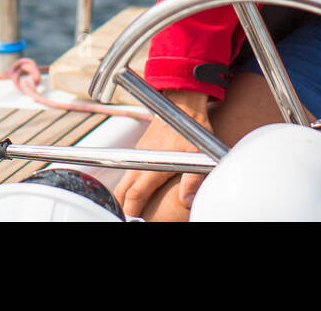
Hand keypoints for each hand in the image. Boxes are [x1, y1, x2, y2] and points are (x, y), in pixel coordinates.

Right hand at [114, 90, 212, 218]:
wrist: (184, 101)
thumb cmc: (193, 126)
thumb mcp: (200, 153)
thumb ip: (193, 179)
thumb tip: (186, 201)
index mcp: (154, 164)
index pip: (136, 193)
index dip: (131, 209)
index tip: (130, 218)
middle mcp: (143, 158)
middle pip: (124, 188)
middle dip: (120, 204)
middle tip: (120, 216)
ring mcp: (141, 151)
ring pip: (125, 178)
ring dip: (122, 193)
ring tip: (122, 207)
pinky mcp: (143, 147)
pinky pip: (129, 168)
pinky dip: (127, 182)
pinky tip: (132, 187)